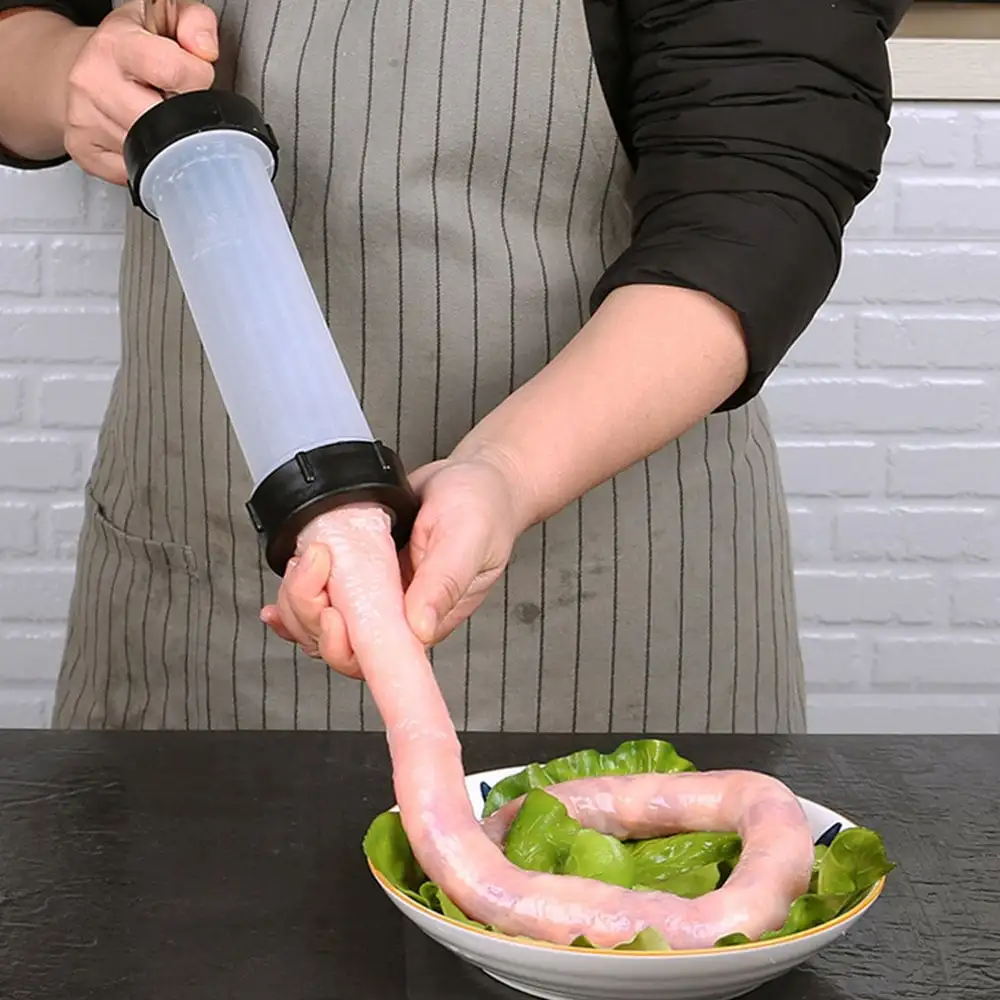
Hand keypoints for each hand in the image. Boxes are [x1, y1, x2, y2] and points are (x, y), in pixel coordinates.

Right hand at [57, 0, 217, 183]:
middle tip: (171, 99)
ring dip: (165, 138)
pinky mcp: (84, 151)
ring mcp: (85, 119)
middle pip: (165, 121)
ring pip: (152, 149)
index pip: (174, 71)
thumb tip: (204, 48)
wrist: (81, 69)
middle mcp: (93, 82)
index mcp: (115, 45)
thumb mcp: (161, 18)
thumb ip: (194, 21)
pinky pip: (135, 169)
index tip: (191, 76)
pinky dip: (147, 158)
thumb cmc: (128, 48)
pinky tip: (140, 134)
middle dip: (181, 114)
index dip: (197, 78)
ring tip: (154, 112)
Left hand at [260, 451, 530, 678]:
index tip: (334, 611)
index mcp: (425, 619)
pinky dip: (296, 597)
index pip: (375, 657)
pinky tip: (277, 602)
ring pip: (322, 622)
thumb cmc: (484, 511)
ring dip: (300, 600)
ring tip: (305, 563)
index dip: (343, 645)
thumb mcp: (467, 541)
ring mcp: (374, 593)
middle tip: (314, 567)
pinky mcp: (359, 570)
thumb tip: (420, 628)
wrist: (478, 480)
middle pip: (338, 644)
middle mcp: (396, 612)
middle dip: (312, 615)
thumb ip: (445, 583)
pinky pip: (322, 594)